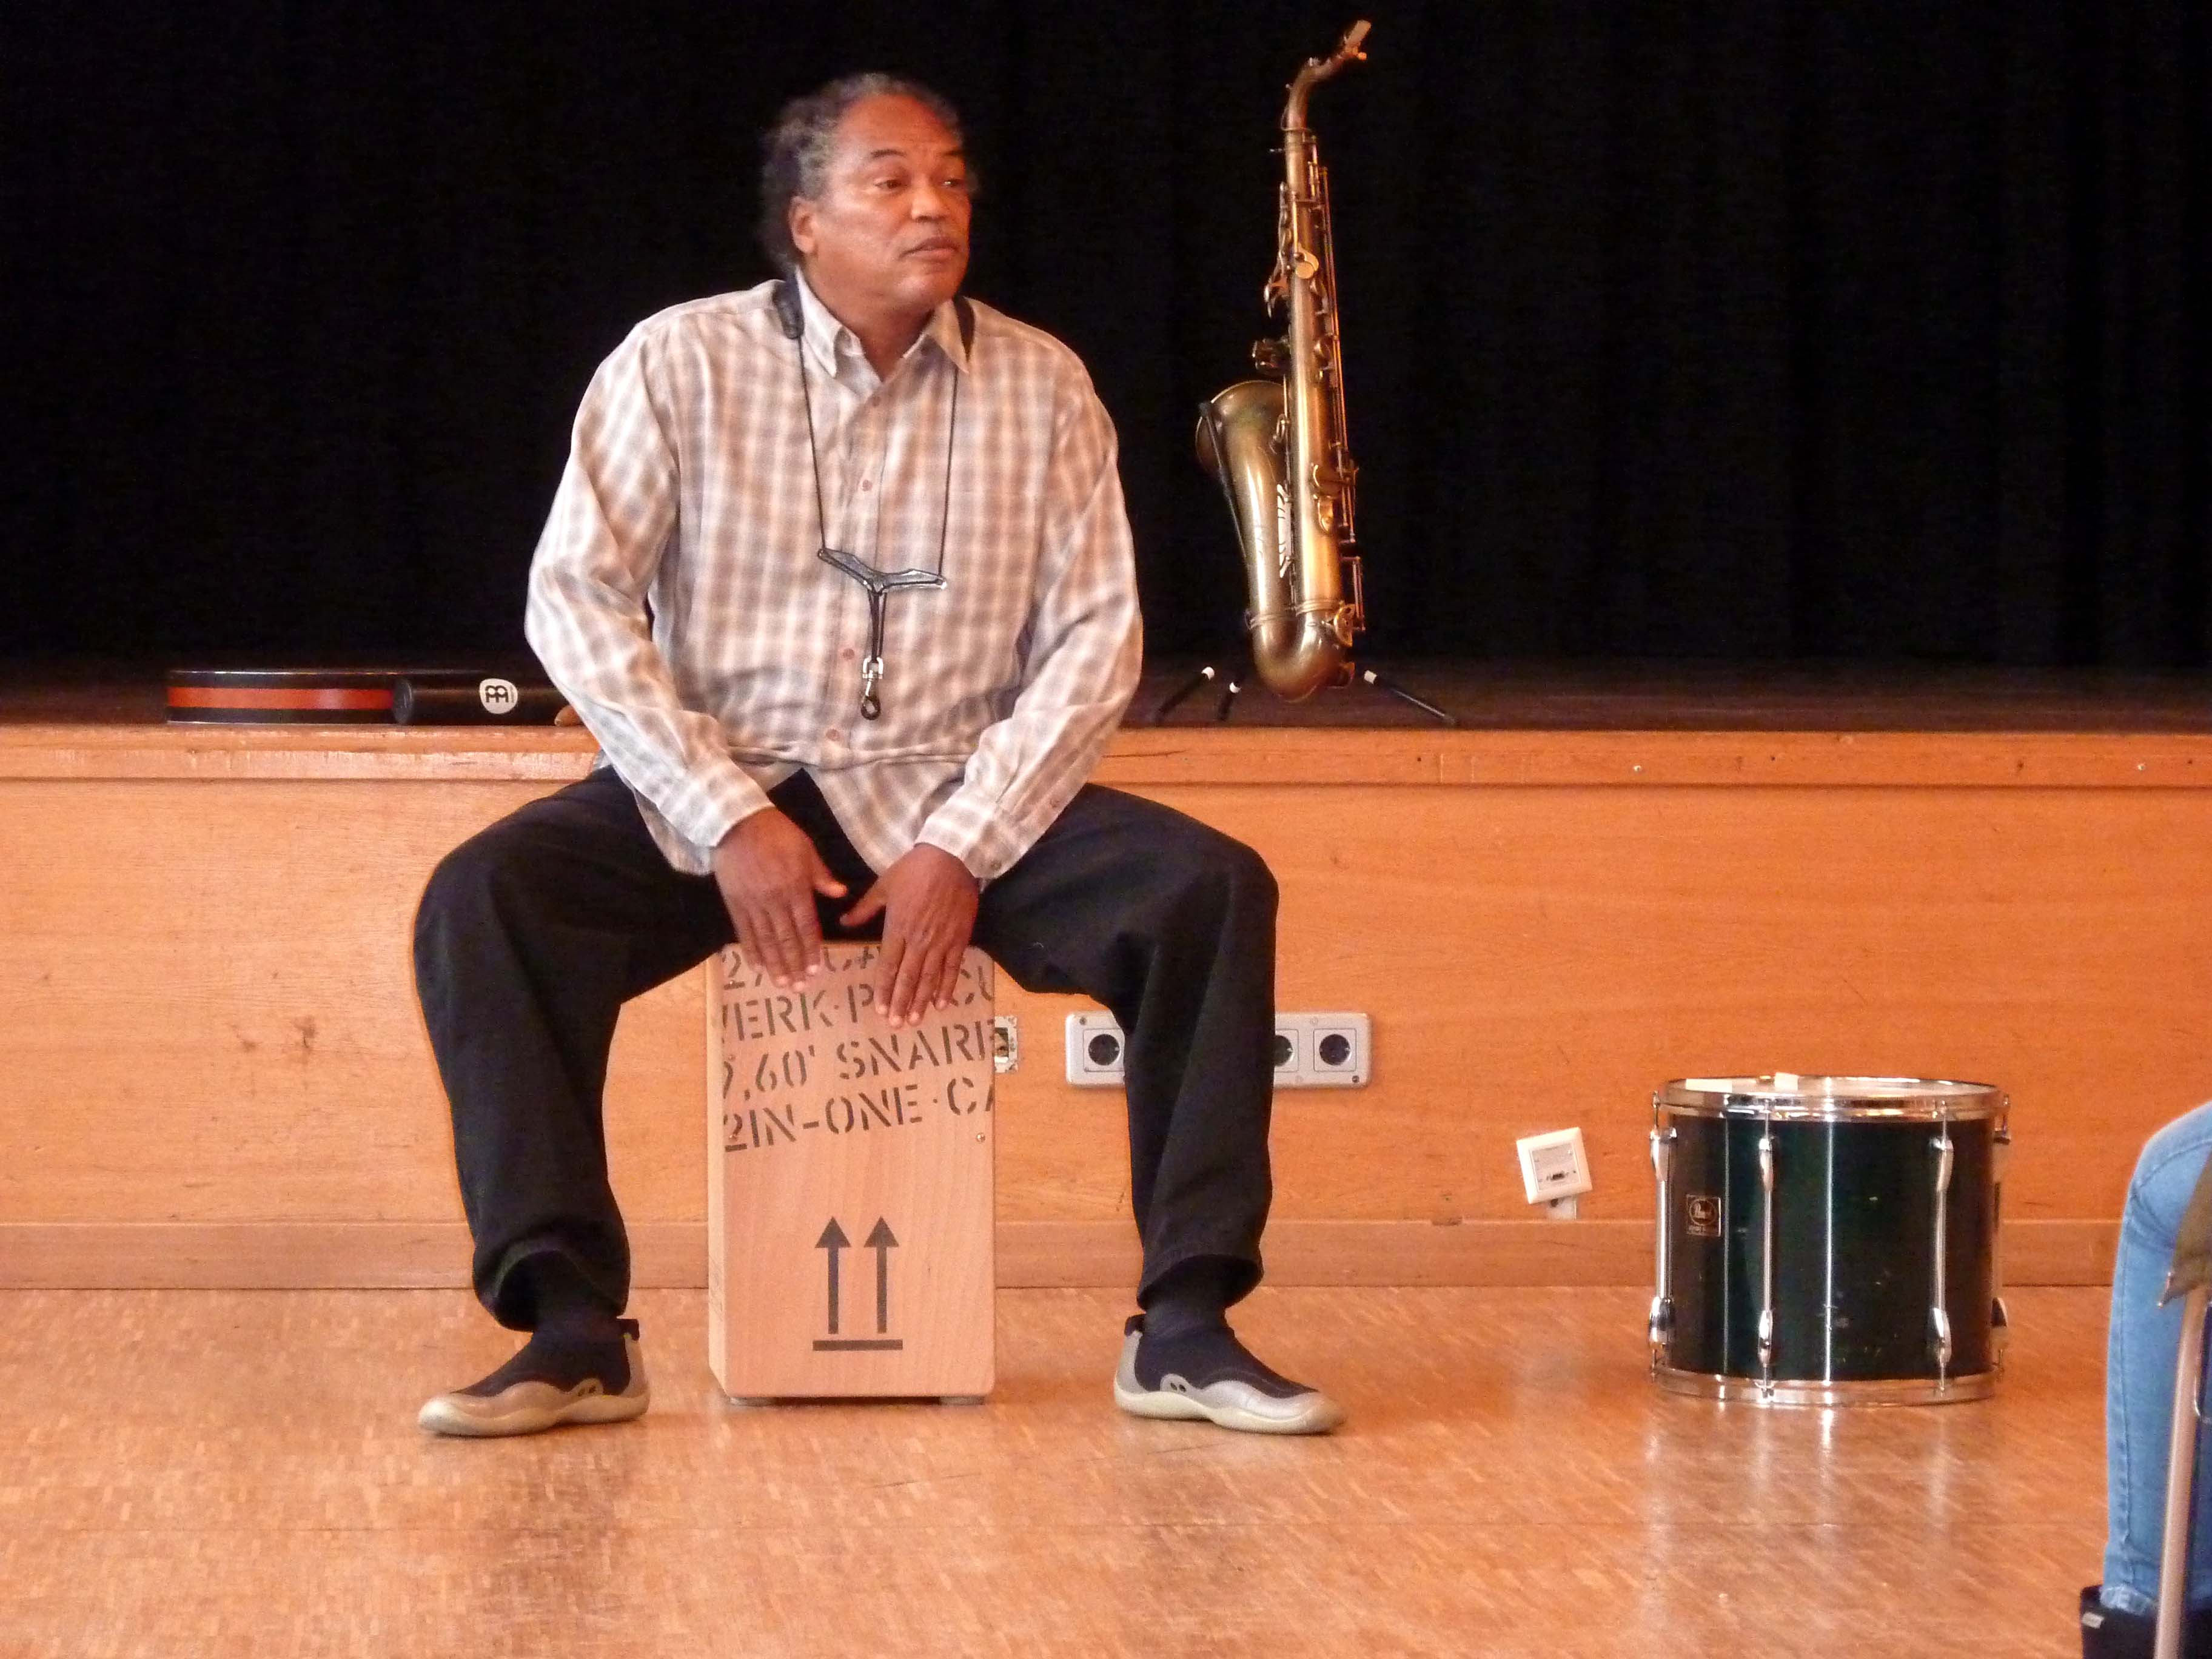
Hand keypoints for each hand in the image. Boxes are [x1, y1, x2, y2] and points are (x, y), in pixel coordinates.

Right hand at [713, 808, 846, 985]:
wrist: (737, 823)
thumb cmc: (777, 833)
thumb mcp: (806, 849)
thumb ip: (821, 875)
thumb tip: (841, 893)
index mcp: (796, 887)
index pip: (806, 926)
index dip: (812, 950)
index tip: (816, 970)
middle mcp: (775, 900)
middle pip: (786, 939)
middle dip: (794, 965)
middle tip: (800, 987)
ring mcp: (753, 903)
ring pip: (765, 940)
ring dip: (774, 964)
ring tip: (781, 983)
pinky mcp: (734, 902)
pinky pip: (743, 931)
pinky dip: (750, 950)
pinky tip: (757, 966)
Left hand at [840, 844, 978, 1025]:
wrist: (950, 857)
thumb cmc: (914, 870)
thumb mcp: (883, 886)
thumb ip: (864, 909)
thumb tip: (844, 922)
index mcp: (897, 927)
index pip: (888, 965)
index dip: (883, 989)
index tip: (879, 1008)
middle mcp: (918, 939)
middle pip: (908, 977)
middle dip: (900, 1002)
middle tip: (895, 1024)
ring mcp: (940, 941)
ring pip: (929, 978)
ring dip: (921, 1001)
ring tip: (914, 1020)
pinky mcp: (959, 938)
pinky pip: (952, 967)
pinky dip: (947, 987)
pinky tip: (942, 1004)